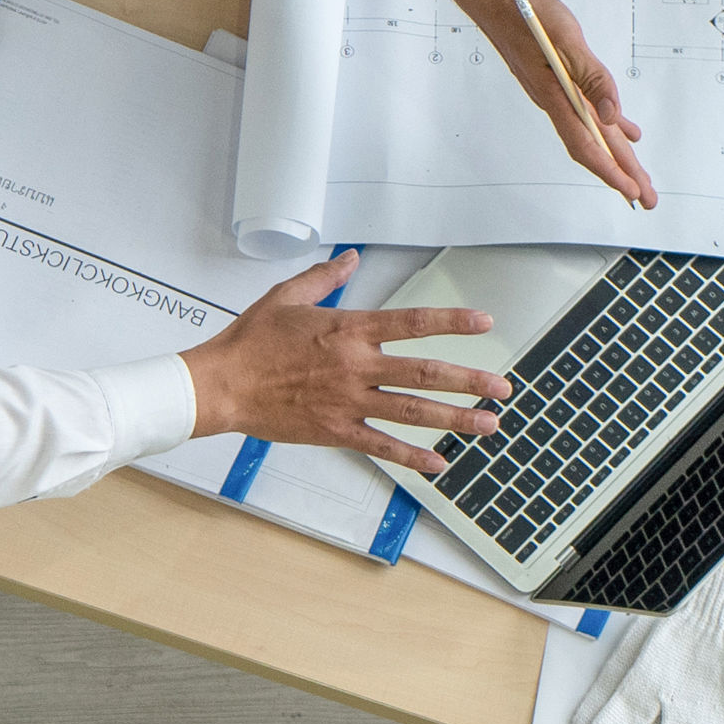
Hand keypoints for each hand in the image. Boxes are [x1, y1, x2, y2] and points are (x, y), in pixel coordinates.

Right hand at [179, 251, 513, 475]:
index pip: (412, 323)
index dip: (452, 322)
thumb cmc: (250, 342)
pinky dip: (411, 457)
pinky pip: (381, 446)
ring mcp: (348, 402)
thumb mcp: (287, 296)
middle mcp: (355, 366)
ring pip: (411, 412)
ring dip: (454, 419)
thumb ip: (326, 278)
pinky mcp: (335, 432)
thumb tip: (350, 258)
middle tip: (502, 388)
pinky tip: (438, 465)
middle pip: (423, 373)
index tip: (485, 323)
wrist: (220, 386)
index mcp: (348, 329)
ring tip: (487, 425)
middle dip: (468, 380)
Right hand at [464, 0, 656, 207]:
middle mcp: (555, 100)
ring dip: (616, 154)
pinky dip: (607, 123)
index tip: (631, 191)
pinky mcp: (558, 80)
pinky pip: (586, 109)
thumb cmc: (525, 13)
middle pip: (593, 145)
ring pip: (592, 130)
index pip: (586, 145)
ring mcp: (556, 92)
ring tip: (637, 175)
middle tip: (647, 198)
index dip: (610, 171)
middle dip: (622, 172)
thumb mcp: (566, 39)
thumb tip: (612, 116)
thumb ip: (592, 77)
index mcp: (556, 96)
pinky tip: (622, 131)